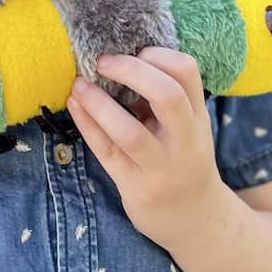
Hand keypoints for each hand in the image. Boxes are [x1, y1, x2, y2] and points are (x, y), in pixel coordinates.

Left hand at [65, 46, 228, 249]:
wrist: (195, 220)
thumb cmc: (183, 160)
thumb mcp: (187, 127)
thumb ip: (164, 98)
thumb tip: (121, 58)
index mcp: (198, 117)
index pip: (187, 72)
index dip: (158, 54)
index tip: (136, 51)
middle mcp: (185, 141)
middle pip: (167, 96)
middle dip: (131, 71)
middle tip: (103, 61)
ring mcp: (161, 168)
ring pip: (130, 133)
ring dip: (99, 103)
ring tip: (79, 84)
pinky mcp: (137, 188)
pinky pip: (107, 154)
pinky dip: (87, 125)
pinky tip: (74, 105)